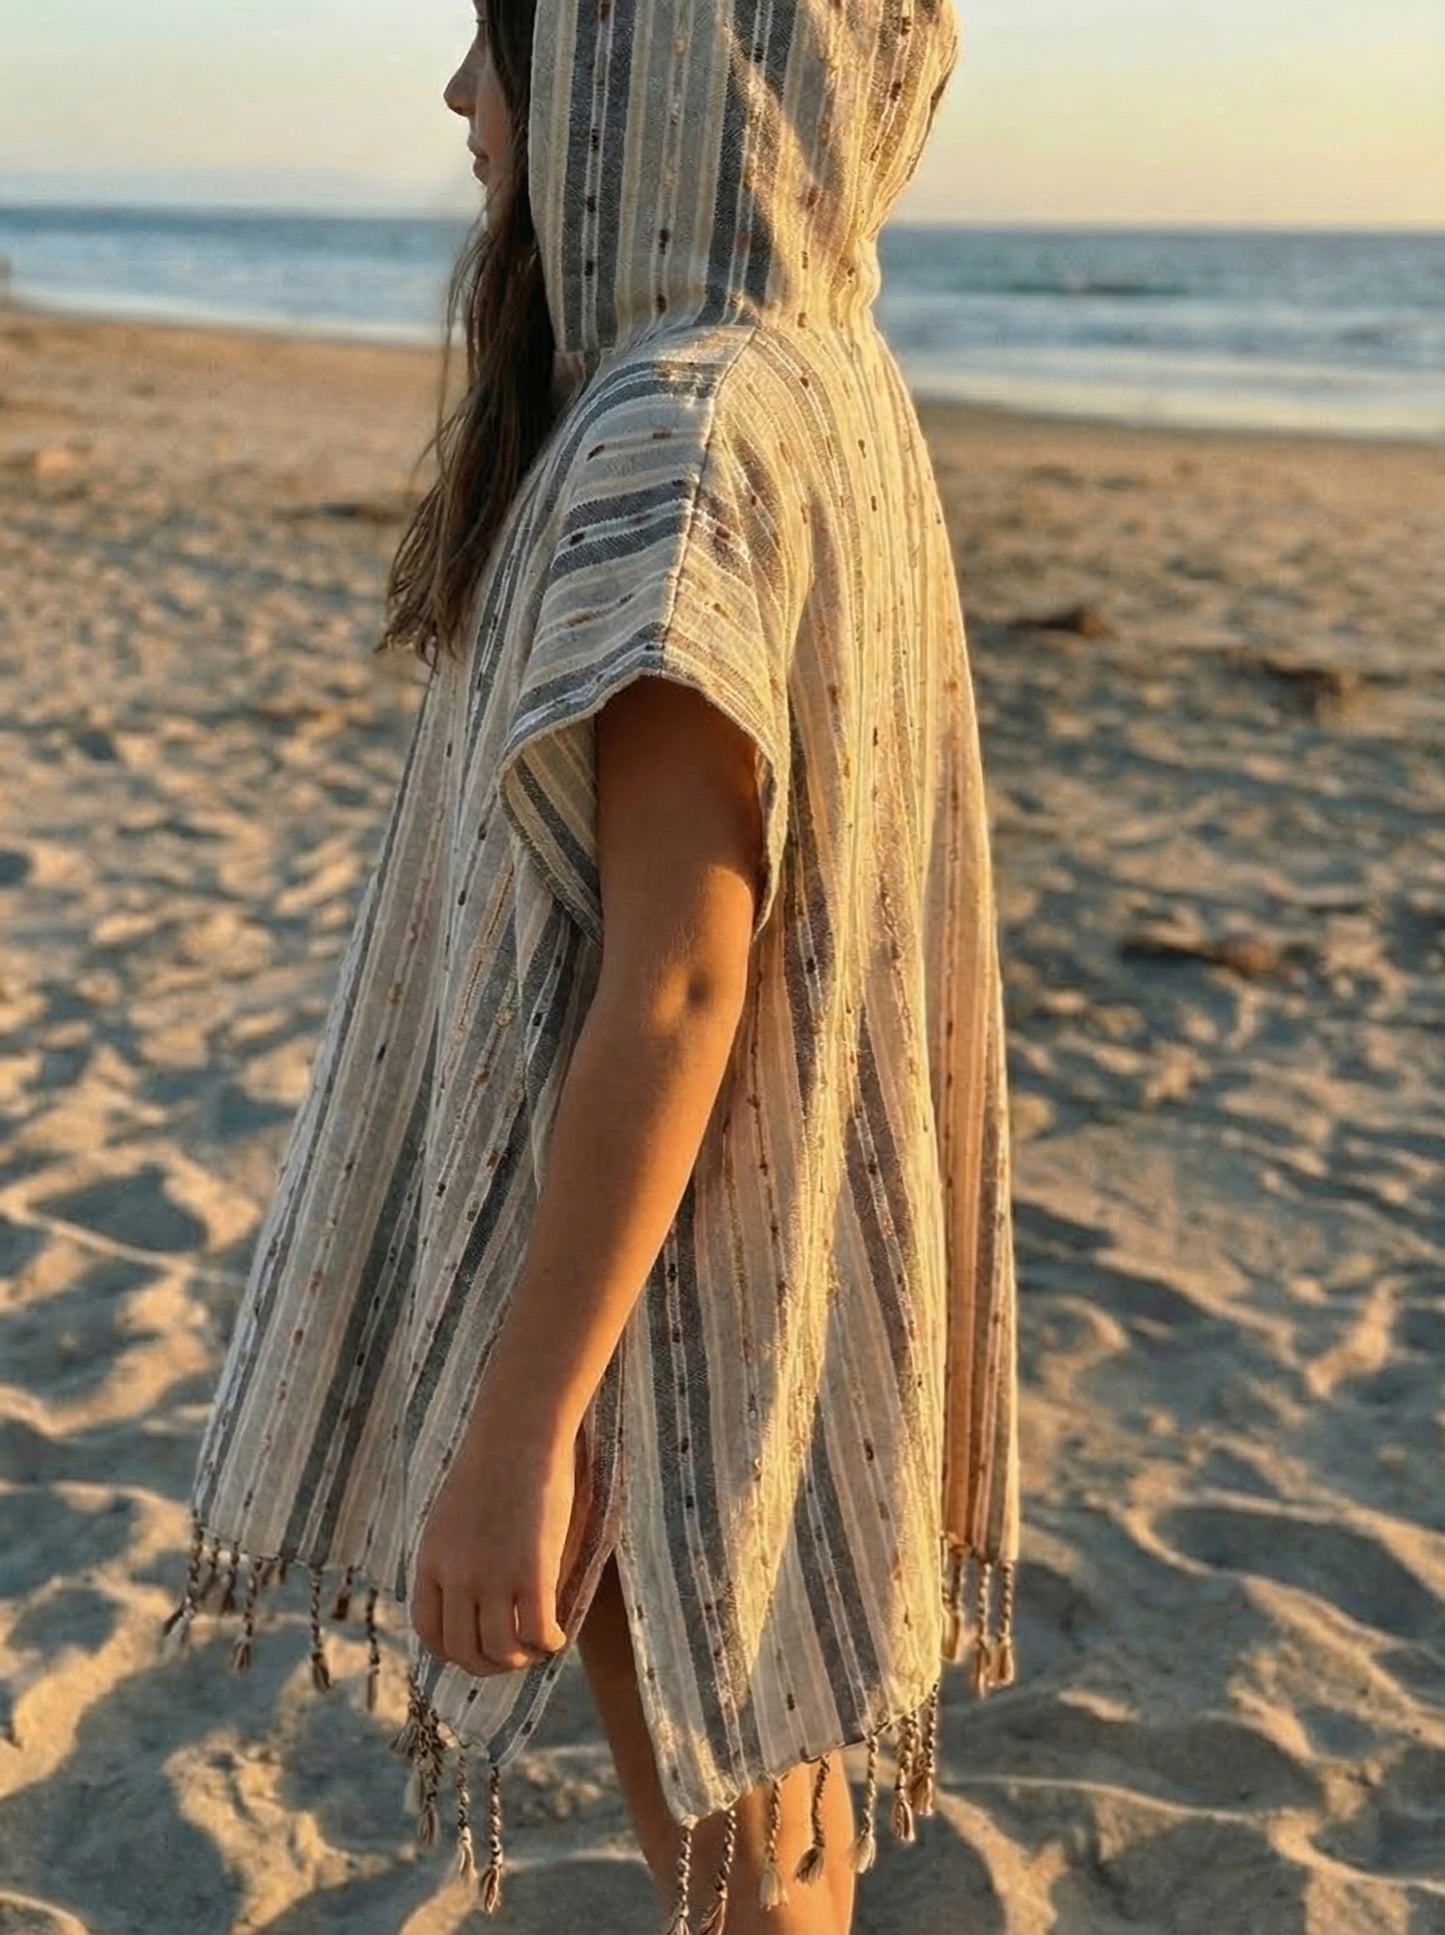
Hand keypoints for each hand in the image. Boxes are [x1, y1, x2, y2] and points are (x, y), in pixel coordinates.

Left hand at [410, 1404, 592, 1675]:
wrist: (519, 1429)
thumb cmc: (495, 1460)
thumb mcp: (453, 1512)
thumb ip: (455, 1552)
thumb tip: (471, 1590)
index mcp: (432, 1559)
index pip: (429, 1631)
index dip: (452, 1651)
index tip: (475, 1647)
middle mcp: (456, 1575)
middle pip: (463, 1651)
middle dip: (489, 1665)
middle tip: (514, 1655)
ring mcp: (492, 1576)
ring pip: (500, 1651)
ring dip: (521, 1658)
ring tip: (537, 1645)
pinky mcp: (532, 1572)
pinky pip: (537, 1632)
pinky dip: (548, 1642)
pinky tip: (557, 1633)